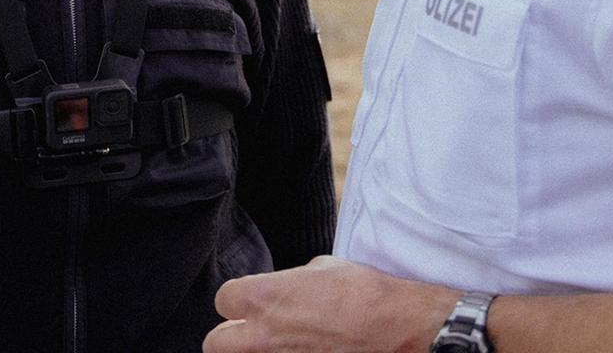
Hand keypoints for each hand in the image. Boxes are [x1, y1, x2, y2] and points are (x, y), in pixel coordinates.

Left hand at [205, 255, 455, 352]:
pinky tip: (303, 352)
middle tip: (252, 333)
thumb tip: (288, 289)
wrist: (397, 329)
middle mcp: (262, 335)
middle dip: (229, 338)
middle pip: (215, 344)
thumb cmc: (365, 294)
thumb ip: (292, 281)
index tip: (254, 304)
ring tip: (279, 346)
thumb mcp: (324, 268)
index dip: (240, 301)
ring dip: (256, 351)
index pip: (223, 300)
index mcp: (264, 297)